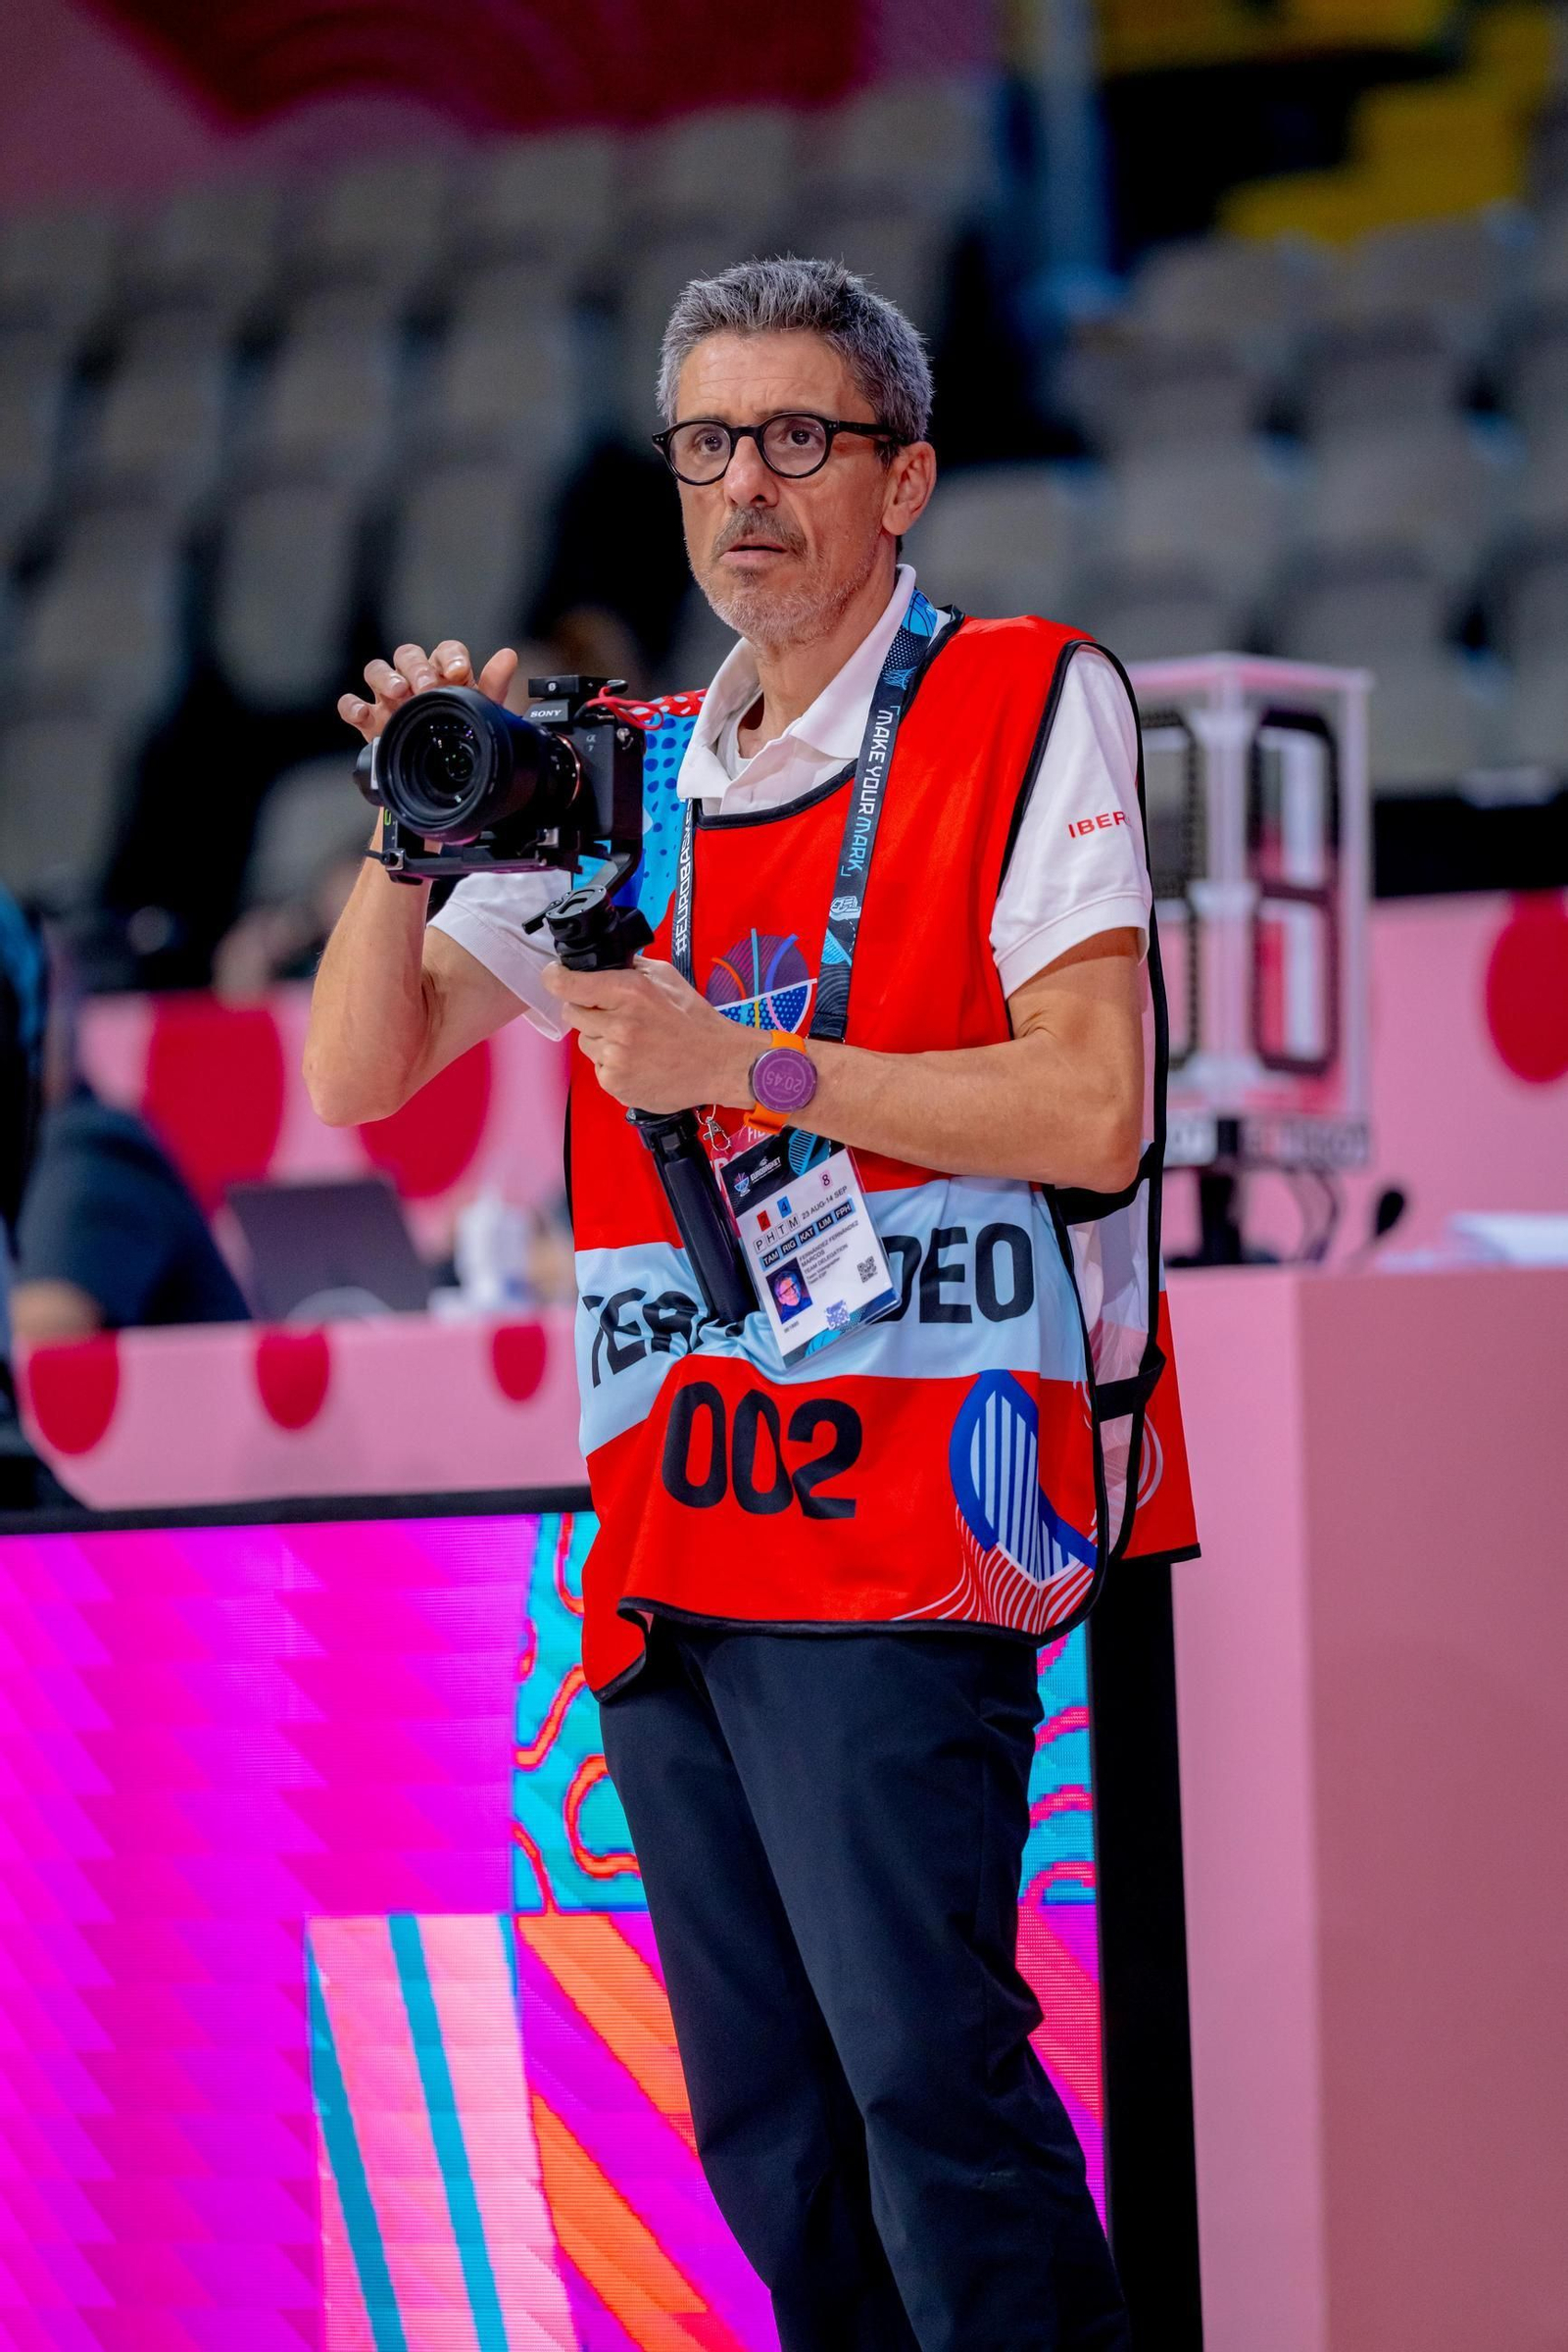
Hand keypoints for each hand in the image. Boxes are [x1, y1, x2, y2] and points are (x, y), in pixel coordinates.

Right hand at [337, 638, 519, 741]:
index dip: (450, 657)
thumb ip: (493, 684)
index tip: (458, 671)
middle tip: (425, 686)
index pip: (445, 652)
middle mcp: (413, 679)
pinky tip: (363, 714)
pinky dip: (352, 706)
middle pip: (407, 656)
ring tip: (398, 692)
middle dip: (416, 667)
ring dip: (385, 677)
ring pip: (376, 670)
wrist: (438, 777)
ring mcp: (387, 698)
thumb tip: (508, 656)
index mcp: (443, 673)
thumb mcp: (480, 713)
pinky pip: (351, 704)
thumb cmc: (457, 734)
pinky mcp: (368, 719)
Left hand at [541, 956, 755, 1115]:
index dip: (555, 978)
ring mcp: (615, 1058)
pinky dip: (612, 1064)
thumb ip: (630, 967)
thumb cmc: (695, 1021)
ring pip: (585, 1042)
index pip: (567, 983)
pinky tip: (638, 1061)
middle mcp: (618, 1025)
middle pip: (572, 1012)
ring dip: (601, 1039)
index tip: (555, 976)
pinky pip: (598, 1067)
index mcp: (629, 992)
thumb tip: (600, 961)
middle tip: (617, 1016)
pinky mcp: (615, 1083)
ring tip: (634, 1042)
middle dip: (588, 1010)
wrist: (719, 1064)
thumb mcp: (666, 978)